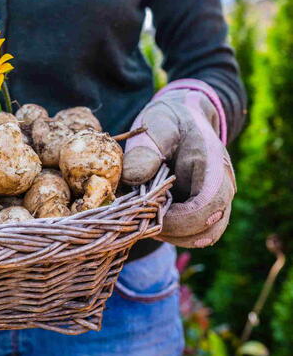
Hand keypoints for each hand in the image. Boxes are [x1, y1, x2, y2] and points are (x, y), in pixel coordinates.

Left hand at [122, 80, 235, 247]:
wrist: (185, 117)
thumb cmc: (169, 120)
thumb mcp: (155, 125)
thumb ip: (145, 149)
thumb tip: (133, 178)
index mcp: (212, 166)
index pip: (209, 205)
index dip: (179, 218)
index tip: (149, 209)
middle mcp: (222, 188)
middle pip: (207, 230)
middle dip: (170, 229)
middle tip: (140, 213)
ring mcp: (215, 202)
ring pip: (200, 238)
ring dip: (170, 234)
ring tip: (144, 214)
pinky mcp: (203, 211)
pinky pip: (192, 234)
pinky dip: (170, 232)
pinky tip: (150, 215)